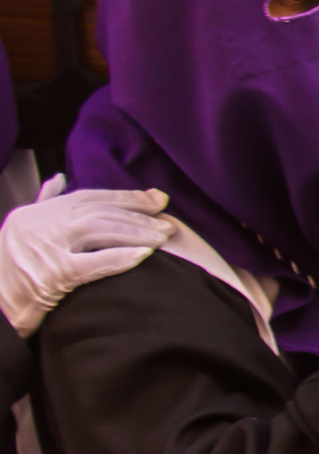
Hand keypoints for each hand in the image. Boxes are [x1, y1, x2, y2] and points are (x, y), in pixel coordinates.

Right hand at [0, 175, 173, 336]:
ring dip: (137, 232)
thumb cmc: (10, 270)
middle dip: (138, 215)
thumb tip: (59, 178)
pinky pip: (94, 263)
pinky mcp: (52, 275)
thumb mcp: (22, 229)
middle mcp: (40, 224)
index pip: (88, 197)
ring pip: (100, 230)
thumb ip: (44, 203)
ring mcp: (45, 248)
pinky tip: (144, 255)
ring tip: (163, 237)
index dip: (125, 197)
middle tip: (168, 220)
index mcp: (37, 212)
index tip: (155, 199)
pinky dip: (121, 257)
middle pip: (99, 212)